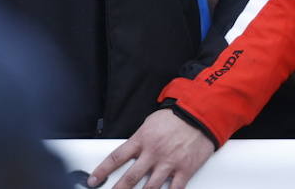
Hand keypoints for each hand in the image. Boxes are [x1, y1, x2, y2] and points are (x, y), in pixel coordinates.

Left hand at [88, 108, 214, 188]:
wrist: (201, 112)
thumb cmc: (177, 116)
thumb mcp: (151, 122)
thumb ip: (140, 139)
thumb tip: (131, 152)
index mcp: (142, 139)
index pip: (116, 158)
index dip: (102, 171)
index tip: (93, 180)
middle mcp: (153, 153)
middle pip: (130, 178)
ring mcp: (169, 162)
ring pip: (149, 188)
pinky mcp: (184, 169)